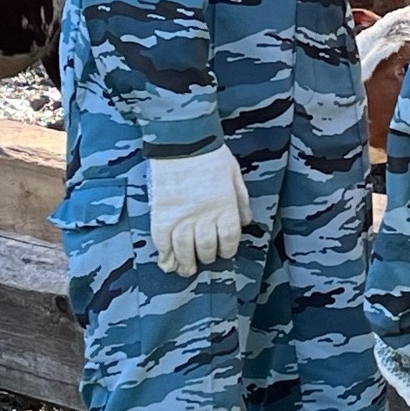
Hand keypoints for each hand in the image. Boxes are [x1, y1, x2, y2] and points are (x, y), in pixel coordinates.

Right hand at [150, 143, 251, 276]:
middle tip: (204, 259)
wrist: (182, 141)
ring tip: (186, 269)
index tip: (224, 253)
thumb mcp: (235, 175)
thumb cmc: (211, 154)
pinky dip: (164, 253)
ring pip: (184, 249)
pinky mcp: (162, 214)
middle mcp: (205, 216)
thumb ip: (242, 201)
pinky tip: (166, 261)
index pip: (228, 239)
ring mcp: (181, 217)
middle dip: (207, 257)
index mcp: (225, 207)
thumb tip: (247, 221)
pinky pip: (162, 240)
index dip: (226, 250)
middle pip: (206, 248)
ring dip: (185, 263)